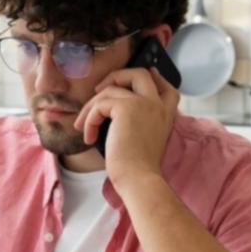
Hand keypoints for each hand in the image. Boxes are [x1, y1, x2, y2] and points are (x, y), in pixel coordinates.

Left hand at [73, 67, 179, 190]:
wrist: (138, 178)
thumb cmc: (137, 167)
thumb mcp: (144, 139)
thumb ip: (139, 121)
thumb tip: (114, 108)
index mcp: (165, 114)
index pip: (167, 87)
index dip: (154, 76)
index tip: (142, 75)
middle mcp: (157, 104)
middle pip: (140, 73)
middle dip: (117, 76)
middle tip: (99, 90)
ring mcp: (143, 103)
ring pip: (111, 89)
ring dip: (91, 107)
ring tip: (83, 126)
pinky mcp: (125, 107)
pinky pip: (99, 104)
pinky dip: (89, 119)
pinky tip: (88, 137)